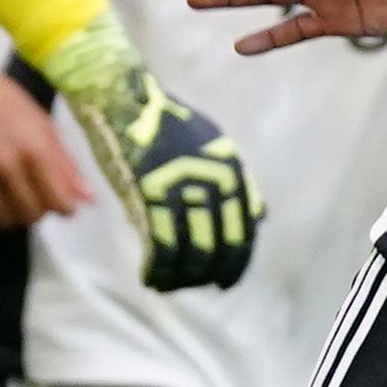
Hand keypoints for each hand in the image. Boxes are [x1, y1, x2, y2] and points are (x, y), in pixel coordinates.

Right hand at [0, 53, 86, 228]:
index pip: (57, 201)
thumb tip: (86, 197)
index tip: (66, 206)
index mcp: (34, 149)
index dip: (66, 208)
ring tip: (14, 196)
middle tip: (38, 198)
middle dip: (41, 210)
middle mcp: (4, 165)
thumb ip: (65, 165)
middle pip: (32, 214)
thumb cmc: (4, 103)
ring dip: (15, 214)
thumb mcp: (43, 126)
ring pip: (5, 220)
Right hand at [34, 10, 261, 292]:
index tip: (224, 281)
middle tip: (194, 286)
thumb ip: (238, 182)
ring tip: (168, 284)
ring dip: (180, 276)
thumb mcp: (215, 146)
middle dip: (208, 273)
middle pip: (219, 245)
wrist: (125, 100)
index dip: (235, 261)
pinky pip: (161, 243)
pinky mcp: (150, 192)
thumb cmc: (167, 123)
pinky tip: (152, 276)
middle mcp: (214, 179)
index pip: (244, 229)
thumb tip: (261, 216)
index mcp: (232, 169)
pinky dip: (159, 267)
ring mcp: (182, 186)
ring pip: (190, 250)